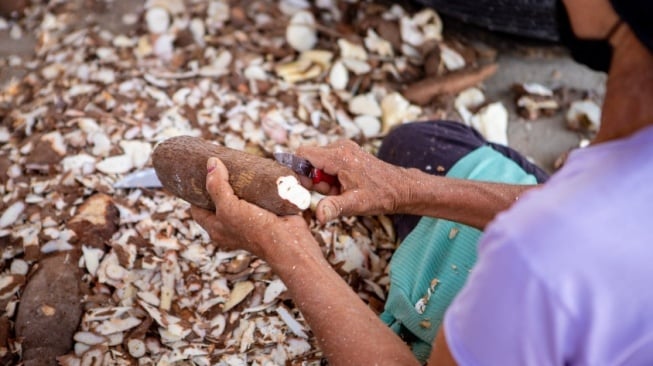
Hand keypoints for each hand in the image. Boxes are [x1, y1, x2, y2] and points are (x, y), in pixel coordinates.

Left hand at [191, 157, 309, 257]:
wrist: (288, 242)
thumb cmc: (255, 231)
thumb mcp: (228, 208)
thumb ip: (217, 186)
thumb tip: (211, 163)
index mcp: (216, 228)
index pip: (197, 208)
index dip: (193, 193)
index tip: (196, 174)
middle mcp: (230, 225)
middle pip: (218, 201)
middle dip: (217, 184)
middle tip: (218, 164)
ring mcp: (248, 219)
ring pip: (238, 197)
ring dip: (239, 183)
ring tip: (237, 164)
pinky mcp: (265, 213)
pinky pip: (256, 196)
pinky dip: (255, 185)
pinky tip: (255, 172)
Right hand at [297, 140, 411, 223]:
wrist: (401, 188)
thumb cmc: (381, 195)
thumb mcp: (356, 204)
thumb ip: (334, 207)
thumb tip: (318, 216)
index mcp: (338, 156)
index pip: (302, 154)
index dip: (297, 171)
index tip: (302, 188)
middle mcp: (339, 147)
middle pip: (309, 159)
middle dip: (311, 179)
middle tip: (327, 193)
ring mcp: (343, 149)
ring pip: (317, 163)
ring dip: (321, 180)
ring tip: (337, 191)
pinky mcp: (346, 154)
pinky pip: (327, 163)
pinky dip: (329, 177)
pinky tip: (341, 187)